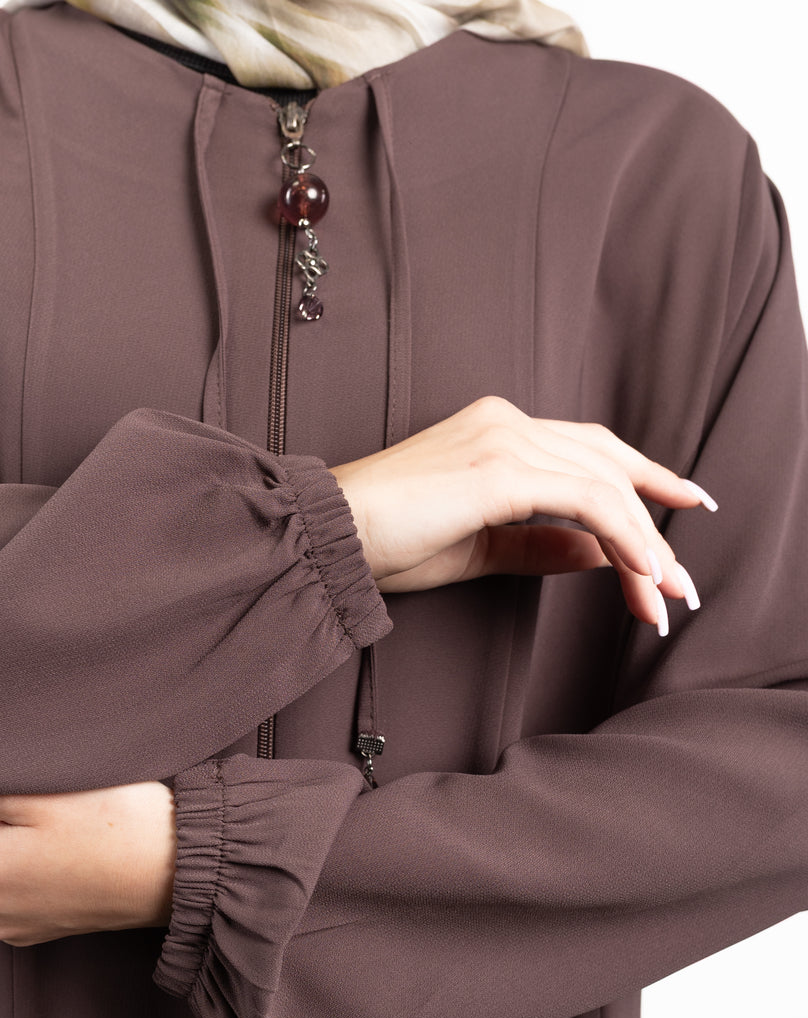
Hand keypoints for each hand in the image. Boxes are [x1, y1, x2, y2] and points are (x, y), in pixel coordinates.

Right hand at [330, 394, 712, 629]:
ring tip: (664, 597)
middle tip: (681, 584)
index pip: (591, 448)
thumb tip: (603, 555)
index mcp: (499, 428)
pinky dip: (623, 539)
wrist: (331, 536)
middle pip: (608, 466)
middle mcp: (508, 421)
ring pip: (606, 486)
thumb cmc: (388, 543)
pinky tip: (641, 574)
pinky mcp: (500, 469)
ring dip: (644, 546)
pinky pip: (587, 502)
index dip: (645, 476)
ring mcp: (505, 439)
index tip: (685, 508)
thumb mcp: (482, 548)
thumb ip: (542, 545)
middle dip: (655, 524)